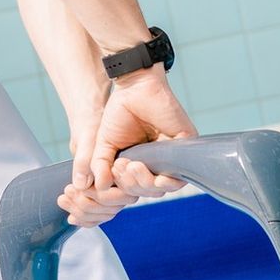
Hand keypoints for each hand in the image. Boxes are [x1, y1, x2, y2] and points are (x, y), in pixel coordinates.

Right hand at [55, 71, 195, 225]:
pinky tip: (143, 168)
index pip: (134, 191)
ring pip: (162, 188)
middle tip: (120, 166)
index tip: (107, 177)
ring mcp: (172, 158)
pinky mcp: (185, 148)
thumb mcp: (102, 143)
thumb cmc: (120, 112)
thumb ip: (99, 165)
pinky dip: (161, 179)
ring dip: (143, 183)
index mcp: (140, 165)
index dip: (120, 192)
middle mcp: (157, 165)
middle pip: (148, 192)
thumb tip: (94, 188)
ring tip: (129, 165)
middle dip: (130, 185)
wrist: (135, 87)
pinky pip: (178, 176)